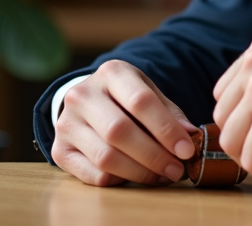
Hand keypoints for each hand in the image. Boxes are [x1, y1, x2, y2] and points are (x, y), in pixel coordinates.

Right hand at [51, 59, 197, 186]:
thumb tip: (191, 136)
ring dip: (140, 172)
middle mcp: (83, 95)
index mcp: (111, 72)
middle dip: (153, 155)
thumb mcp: (148, 92)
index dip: (166, 129)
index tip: (187, 150)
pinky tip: (136, 176)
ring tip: (162, 176)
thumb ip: (170, 113)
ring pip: (106, 157)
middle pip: (120, 131)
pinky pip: (93, 174)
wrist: (87, 100)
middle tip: (176, 169)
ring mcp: (67, 123)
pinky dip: (120, 180)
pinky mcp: (60, 150)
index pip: (140, 101)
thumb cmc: (125, 97)